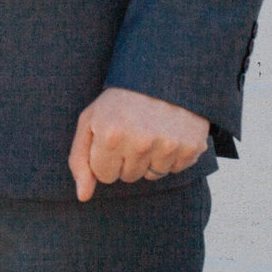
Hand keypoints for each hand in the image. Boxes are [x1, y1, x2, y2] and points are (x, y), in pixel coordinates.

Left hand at [67, 87, 207, 199]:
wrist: (162, 74)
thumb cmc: (120, 101)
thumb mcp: (90, 121)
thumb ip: (80, 160)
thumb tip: (83, 196)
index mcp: (110, 135)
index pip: (104, 176)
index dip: (106, 158)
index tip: (112, 138)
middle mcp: (140, 142)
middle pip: (128, 177)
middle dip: (127, 159)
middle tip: (132, 131)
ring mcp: (168, 145)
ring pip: (152, 176)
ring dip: (149, 158)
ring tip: (150, 130)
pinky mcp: (191, 147)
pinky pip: (174, 169)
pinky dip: (170, 155)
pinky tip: (167, 133)